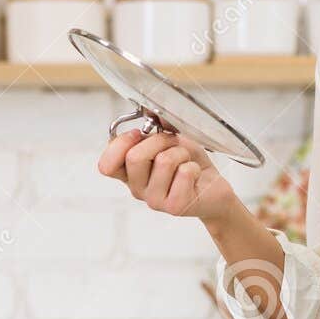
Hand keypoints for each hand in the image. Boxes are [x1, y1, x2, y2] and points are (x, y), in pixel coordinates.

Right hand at [97, 129, 239, 222]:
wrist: (213, 190)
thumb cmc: (188, 164)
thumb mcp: (169, 142)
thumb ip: (153, 132)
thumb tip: (151, 112)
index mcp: (130, 174)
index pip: (106, 165)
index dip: (120, 145)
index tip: (139, 133)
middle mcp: (138, 189)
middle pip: (135, 157)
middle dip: (159, 141)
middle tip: (173, 144)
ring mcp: (155, 200)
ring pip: (163, 161)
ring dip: (181, 153)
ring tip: (186, 161)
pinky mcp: (176, 205)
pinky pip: (184, 172)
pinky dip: (194, 166)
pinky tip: (195, 175)